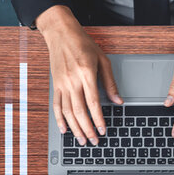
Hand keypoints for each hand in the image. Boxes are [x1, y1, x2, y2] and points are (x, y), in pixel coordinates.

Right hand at [37, 5, 122, 145]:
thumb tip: (118, 100)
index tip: (103, 130)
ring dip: (74, 128)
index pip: (93, 103)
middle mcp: (72, 81)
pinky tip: (64, 129)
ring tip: (81, 140)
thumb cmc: (83, 43)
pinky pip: (56, 106)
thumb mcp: (102, 59)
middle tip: (94, 141)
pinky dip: (59, 119)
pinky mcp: (55, 85)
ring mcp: (61, 84)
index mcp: (86, 74)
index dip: (98, 119)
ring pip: (67, 112)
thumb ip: (110, 82)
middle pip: (79, 111)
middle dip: (87, 129)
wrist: (61, 33)